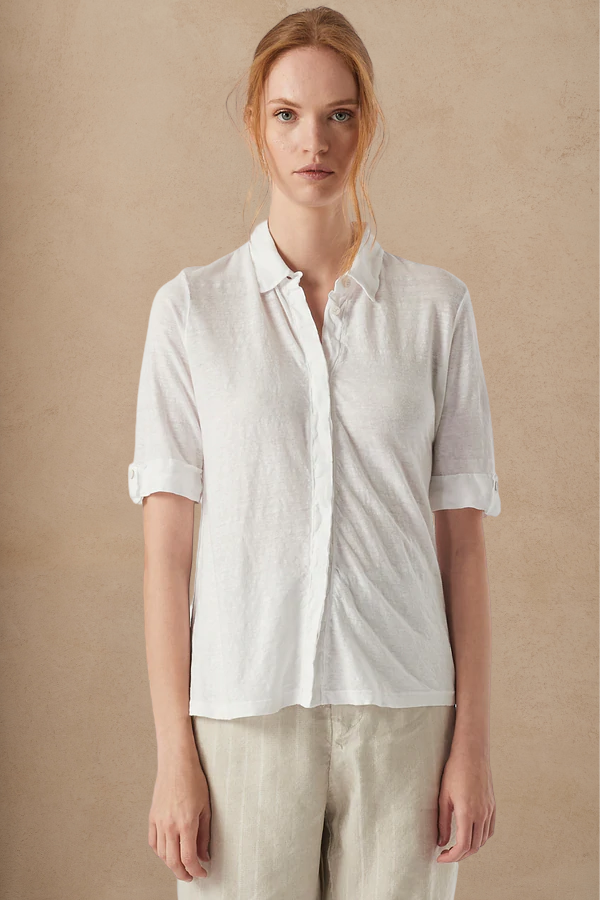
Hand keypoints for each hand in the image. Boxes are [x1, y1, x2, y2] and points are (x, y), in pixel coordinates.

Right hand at [148, 745, 211, 881]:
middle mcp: (169, 825)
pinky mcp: (152, 817)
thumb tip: (204, 856)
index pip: (188, 858)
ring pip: (162, 854)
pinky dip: (161, 852)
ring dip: (172, 864)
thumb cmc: (194, 780)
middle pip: (173, 861)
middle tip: (192, 875)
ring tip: (182, 865)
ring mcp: (158, 821)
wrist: (176, 762)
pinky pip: (154, 842)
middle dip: (183, 873)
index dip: (196, 870)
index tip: (203, 873)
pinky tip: (168, 852)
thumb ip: (204, 835)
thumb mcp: (206, 808)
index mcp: (185, 823)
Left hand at [436, 745, 495, 862]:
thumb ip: (442, 822)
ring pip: (483, 840)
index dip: (451, 857)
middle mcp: (481, 814)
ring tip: (456, 846)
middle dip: (460, 855)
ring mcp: (489, 810)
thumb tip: (441, 842)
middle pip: (474, 847)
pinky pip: (489, 830)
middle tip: (446, 853)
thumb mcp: (443, 797)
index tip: (440, 858)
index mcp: (467, 813)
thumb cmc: (454, 771)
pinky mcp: (493, 805)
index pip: (462, 846)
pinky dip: (481, 838)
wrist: (472, 753)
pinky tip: (471, 835)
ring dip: (470, 848)